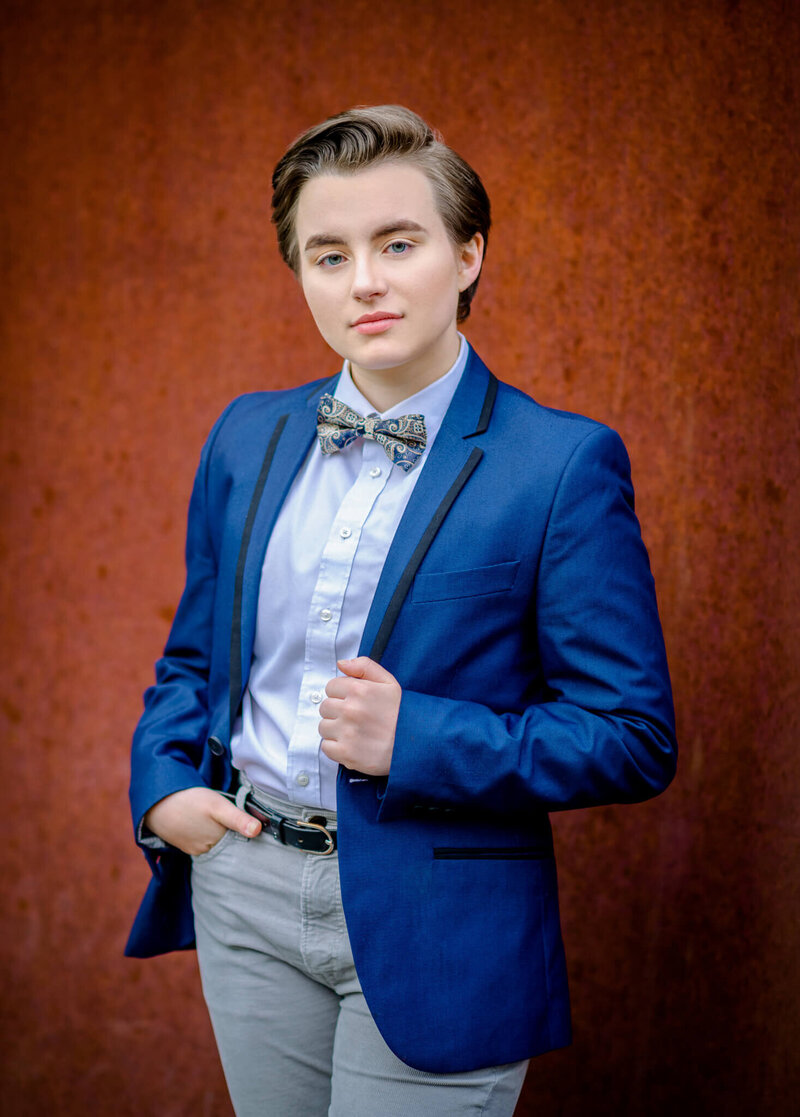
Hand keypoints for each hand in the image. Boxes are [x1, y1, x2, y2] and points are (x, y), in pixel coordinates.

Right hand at [143, 786, 260, 856]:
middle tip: (229, 816)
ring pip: (215, 842)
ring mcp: (195, 849)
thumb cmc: (189, 801)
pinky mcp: (185, 845)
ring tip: (215, 818)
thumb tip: (258, 831)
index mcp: (217, 843)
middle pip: (228, 843)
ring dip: (219, 833)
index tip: (251, 823)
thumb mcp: (217, 806)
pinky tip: (203, 822)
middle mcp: (207, 851)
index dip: (245, 831)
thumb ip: (237, 819)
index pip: (239, 842)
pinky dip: (206, 833)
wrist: (156, 803)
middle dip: (232, 833)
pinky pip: (203, 841)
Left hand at [319, 657, 400, 775]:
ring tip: (354, 731)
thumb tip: (341, 664)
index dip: (341, 694)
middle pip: (325, 707)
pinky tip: (352, 744)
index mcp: (359, 690)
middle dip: (337, 711)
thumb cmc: (402, 712)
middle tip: (355, 718)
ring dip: (335, 729)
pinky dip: (336, 747)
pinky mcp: (346, 753)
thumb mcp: (389, 682)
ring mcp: (347, 732)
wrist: (417, 744)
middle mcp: (350, 710)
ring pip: (323, 727)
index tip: (353, 701)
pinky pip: (326, 747)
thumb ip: (365, 666)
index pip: (331, 687)